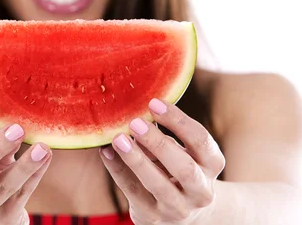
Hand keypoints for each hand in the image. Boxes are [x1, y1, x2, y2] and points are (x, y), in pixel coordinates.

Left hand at [100, 98, 225, 224]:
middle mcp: (201, 190)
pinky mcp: (153, 217)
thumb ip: (164, 134)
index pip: (201, 141)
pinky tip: (106, 152)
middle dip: (159, 144)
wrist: (181, 213)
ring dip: (136, 160)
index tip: (153, 103)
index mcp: (211, 165)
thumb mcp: (180, 151)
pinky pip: (134, 192)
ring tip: (118, 139)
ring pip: (159, 185)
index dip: (178, 121)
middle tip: (135, 123)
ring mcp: (178, 208)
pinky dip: (118, 170)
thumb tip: (135, 111)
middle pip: (185, 168)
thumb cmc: (177, 168)